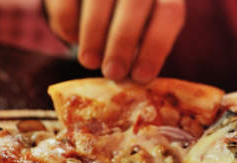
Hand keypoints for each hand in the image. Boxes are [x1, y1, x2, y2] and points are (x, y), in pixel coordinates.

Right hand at [45, 0, 184, 81]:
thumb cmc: (128, 22)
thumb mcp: (144, 32)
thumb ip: (143, 50)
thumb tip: (136, 80)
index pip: (169, 13)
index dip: (156, 47)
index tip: (141, 77)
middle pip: (135, 3)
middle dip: (122, 41)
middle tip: (113, 72)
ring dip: (94, 34)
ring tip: (90, 61)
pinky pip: (67, 1)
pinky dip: (70, 23)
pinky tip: (74, 39)